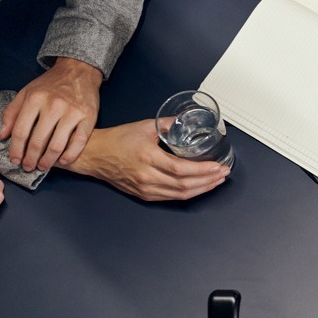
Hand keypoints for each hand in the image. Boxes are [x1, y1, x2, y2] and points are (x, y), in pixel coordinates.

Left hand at [0, 57, 101, 172]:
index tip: (14, 160)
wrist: (79, 70)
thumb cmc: (50, 84)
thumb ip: (11, 113)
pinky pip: (79, 142)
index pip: (21, 131)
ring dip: (48, 161)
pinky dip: (70, 155)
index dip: (16, 150)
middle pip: (38, 141)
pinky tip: (64, 161)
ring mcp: (73, 112)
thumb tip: (3, 136)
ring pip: (57, 145)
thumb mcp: (26, 92)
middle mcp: (54, 105)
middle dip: (31, 159)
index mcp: (35, 99)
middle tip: (28, 167)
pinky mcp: (89, 117)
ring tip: (43, 167)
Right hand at [65, 120, 230, 201]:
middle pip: (184, 185)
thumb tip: (186, 119)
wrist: (94, 155)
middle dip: (208, 181)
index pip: (182, 169)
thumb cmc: (116, 140)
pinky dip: (187, 194)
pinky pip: (170, 198)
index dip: (203, 170)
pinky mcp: (143, 194)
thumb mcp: (144, 127)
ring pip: (179, 194)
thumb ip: (168, 124)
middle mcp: (147, 176)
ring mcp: (145, 188)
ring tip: (215, 181)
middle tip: (223, 174)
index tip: (218, 166)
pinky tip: (198, 188)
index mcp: (148, 158)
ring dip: (201, 189)